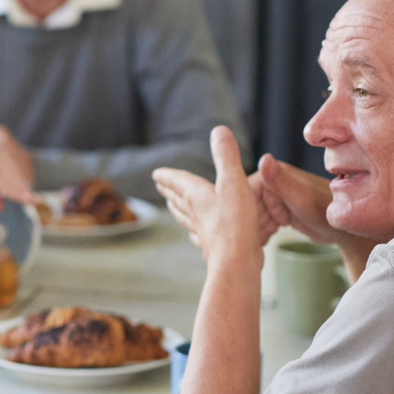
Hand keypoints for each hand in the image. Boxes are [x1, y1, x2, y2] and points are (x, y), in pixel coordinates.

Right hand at [0, 126, 36, 210]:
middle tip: (35, 201)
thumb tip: (1, 205)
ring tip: (31, 202)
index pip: (21, 160)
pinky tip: (18, 198)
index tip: (33, 194)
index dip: (28, 178)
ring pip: (11, 174)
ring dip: (21, 190)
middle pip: (19, 167)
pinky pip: (0, 177)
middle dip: (26, 186)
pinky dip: (10, 189)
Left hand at [152, 127, 261, 271]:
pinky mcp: (214, 247)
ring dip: (178, 210)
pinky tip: (195, 235)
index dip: (168, 175)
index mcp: (197, 196)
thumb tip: (218, 130)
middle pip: (178, 200)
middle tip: (160, 188)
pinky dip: (195, 231)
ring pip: (186, 218)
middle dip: (169, 192)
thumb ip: (226, 156)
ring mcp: (204, 232)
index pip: (178, 181)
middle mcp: (197, 213)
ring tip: (172, 206)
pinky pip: (199, 235)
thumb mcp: (233, 182)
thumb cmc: (235, 223)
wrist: (237, 263)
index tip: (156, 174)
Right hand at [249, 153, 350, 245]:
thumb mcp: (299, 197)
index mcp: (275, 174)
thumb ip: (280, 180)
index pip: (244, 189)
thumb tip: (264, 158)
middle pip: (248, 204)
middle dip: (245, 223)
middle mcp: (275, 184)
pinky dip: (261, 234)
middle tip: (245, 241)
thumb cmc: (326, 210)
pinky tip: (259, 247)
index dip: (239, 208)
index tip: (237, 226)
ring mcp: (279, 199)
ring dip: (252, 231)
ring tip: (252, 246)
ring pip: (254, 216)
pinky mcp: (283, 213)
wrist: (345, 230)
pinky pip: (265, 222)